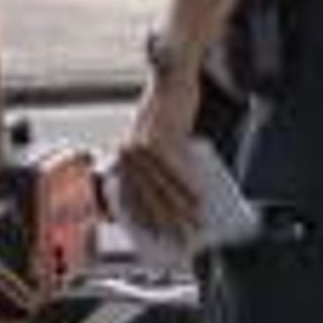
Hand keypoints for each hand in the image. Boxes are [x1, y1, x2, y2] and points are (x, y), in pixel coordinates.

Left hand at [115, 60, 205, 239]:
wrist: (172, 81)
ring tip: (196, 225)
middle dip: (164, 222)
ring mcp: (142, 147)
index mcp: (121, 156)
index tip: (154, 237)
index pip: (128, 195)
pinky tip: (200, 201)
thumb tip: (175, 204)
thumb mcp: (160, 143)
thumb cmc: (170, 114)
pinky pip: (176, 172)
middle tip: (180, 240)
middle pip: (147, 197)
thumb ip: (160, 169)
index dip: (141, 218)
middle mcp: (126, 153)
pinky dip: (189, 189)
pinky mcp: (160, 140)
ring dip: (180, 211)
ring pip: (163, 188)